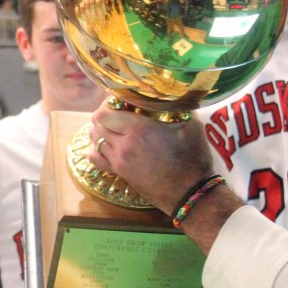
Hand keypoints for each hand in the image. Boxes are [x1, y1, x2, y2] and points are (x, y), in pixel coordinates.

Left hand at [88, 101, 214, 214]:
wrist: (189, 192)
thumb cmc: (193, 159)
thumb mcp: (192, 126)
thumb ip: (180, 107)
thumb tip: (175, 94)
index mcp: (138, 129)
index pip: (105, 112)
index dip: (109, 103)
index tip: (121, 100)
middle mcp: (123, 145)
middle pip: (97, 124)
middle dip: (105, 114)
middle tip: (119, 111)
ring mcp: (119, 161)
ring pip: (95, 140)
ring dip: (101, 131)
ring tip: (114, 127)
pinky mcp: (120, 173)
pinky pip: (96, 159)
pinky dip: (97, 150)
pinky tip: (110, 146)